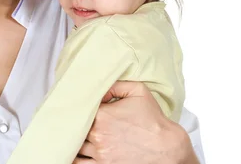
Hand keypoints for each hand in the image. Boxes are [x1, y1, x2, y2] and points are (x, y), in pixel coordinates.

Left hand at [74, 81, 198, 163]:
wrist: (166, 149)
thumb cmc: (153, 120)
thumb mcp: (139, 92)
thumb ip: (116, 85)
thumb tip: (99, 88)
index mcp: (103, 116)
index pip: (79, 108)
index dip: (80, 107)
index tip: (82, 106)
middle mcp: (98, 136)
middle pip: (74, 128)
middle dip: (76, 124)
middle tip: (77, 120)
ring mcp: (100, 155)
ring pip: (75, 147)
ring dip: (75, 141)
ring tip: (76, 136)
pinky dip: (75, 158)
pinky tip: (74, 153)